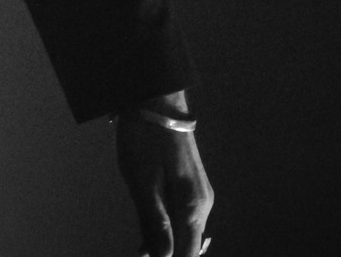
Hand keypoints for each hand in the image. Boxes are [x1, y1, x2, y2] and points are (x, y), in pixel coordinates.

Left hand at [116, 94, 213, 256]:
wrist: (156, 99)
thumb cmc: (146, 139)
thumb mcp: (143, 184)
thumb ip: (154, 225)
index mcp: (193, 208)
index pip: (188, 254)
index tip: (144, 256)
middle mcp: (202, 205)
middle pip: (188, 246)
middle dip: (166, 254)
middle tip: (138, 251)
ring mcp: (198, 194)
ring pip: (185, 232)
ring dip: (165, 243)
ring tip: (140, 245)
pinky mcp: (190, 185)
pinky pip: (182, 217)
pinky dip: (167, 228)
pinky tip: (149, 231)